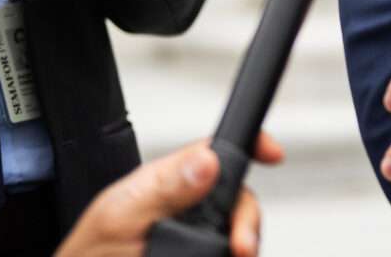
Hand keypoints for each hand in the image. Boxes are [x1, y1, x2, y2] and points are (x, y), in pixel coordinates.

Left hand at [53, 131, 283, 256]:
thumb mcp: (117, 220)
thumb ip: (162, 190)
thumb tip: (205, 161)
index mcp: (167, 182)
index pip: (218, 151)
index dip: (251, 144)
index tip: (273, 154)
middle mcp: (186, 205)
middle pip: (239, 199)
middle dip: (248, 221)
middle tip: (241, 247)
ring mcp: (193, 236)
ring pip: (238, 233)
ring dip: (242, 247)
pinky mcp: (198, 256)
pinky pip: (224, 254)